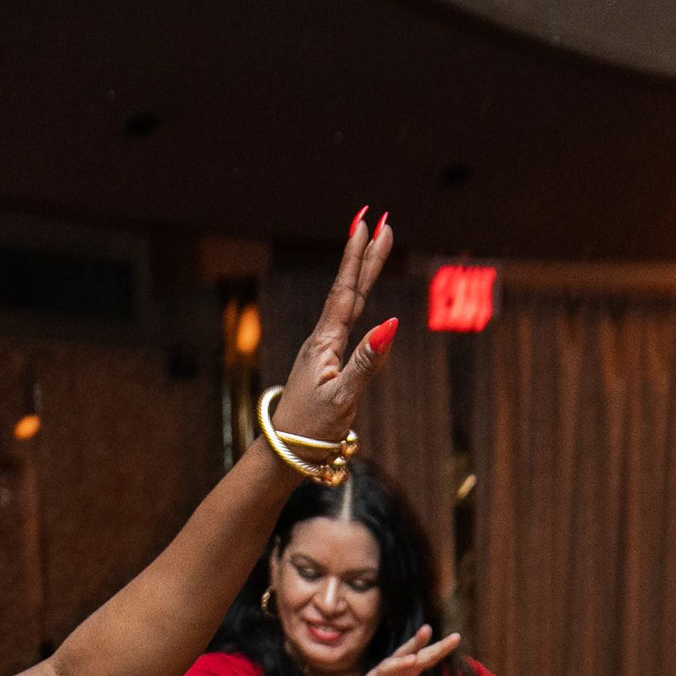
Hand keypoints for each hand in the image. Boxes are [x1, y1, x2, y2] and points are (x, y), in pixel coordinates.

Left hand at [266, 210, 400, 449]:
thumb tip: (391, 326)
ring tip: (374, 250)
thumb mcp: (343, 398)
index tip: (369, 224)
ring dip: (362, 274)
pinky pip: (346, 322)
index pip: (347, 292)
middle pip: (350, 289)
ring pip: (348, 304)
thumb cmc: (311, 430)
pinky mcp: (325, 364)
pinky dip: (356, 301)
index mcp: (326, 344)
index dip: (359, 257)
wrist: (284, 453)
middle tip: (380, 222)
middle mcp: (323, 340)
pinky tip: (360, 298)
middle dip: (365, 256)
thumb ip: (367, 362)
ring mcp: (323, 351)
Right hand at [345, 626, 466, 675]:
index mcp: (406, 669)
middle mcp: (392, 669)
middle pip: (406, 653)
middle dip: (417, 642)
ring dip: (399, 663)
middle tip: (427, 629)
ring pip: (388, 668)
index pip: (425, 656)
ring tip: (413, 660)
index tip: (456, 637)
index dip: (439, 647)